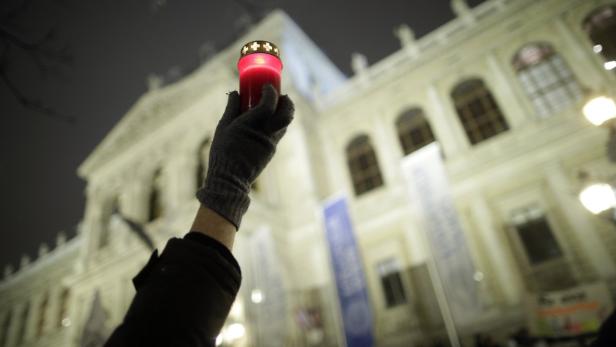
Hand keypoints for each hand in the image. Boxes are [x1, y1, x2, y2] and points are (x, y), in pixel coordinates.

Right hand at [196, 84, 293, 228]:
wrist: (230, 179)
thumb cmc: (223, 151)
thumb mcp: (223, 127)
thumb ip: (231, 109)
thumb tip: (234, 92)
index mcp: (251, 124)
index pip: (269, 103)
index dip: (271, 92)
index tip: (267, 86)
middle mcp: (265, 133)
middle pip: (286, 114)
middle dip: (287, 101)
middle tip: (280, 95)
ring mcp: (271, 143)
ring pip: (285, 124)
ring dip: (284, 112)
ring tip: (276, 106)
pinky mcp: (272, 150)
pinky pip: (279, 133)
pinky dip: (278, 123)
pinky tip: (269, 121)